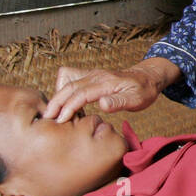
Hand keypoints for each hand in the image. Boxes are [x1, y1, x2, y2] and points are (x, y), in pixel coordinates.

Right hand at [42, 59, 174, 121]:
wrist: (147, 77)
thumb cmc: (143, 90)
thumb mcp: (137, 99)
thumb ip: (119, 102)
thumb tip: (102, 104)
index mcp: (106, 82)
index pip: (81, 93)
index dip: (69, 107)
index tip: (61, 121)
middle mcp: (96, 75)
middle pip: (69, 85)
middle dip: (56, 102)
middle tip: (47, 119)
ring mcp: (91, 74)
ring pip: (67, 80)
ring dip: (58, 95)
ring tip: (54, 113)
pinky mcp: (89, 76)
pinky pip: (70, 78)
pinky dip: (63, 90)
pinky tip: (67, 105)